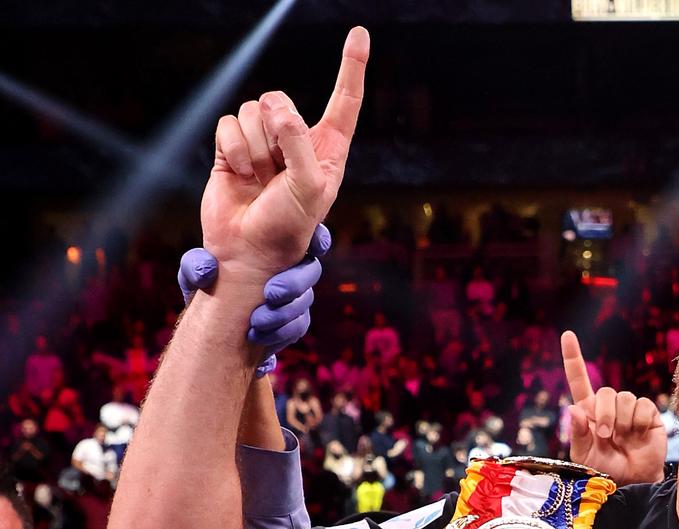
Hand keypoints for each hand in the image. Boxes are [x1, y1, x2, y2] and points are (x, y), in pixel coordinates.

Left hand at [179, 224, 331, 375]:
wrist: (209, 329)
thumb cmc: (205, 289)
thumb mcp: (193, 276)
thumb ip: (195, 266)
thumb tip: (207, 270)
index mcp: (274, 249)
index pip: (309, 237)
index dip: (319, 239)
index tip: (314, 247)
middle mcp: (290, 270)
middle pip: (310, 270)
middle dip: (295, 283)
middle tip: (271, 294)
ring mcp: (294, 299)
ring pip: (305, 302)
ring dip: (284, 313)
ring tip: (256, 324)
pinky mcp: (292, 324)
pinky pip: (297, 327)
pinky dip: (280, 334)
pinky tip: (258, 339)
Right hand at [200, 28, 366, 276]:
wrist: (248, 254)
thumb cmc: (288, 226)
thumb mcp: (309, 187)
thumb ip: (298, 141)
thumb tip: (276, 106)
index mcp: (328, 149)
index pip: (344, 100)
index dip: (352, 66)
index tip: (360, 33)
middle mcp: (297, 141)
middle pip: (280, 100)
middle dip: (275, 129)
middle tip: (277, 168)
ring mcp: (263, 144)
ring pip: (252, 110)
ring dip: (254, 147)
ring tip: (258, 178)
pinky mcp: (231, 148)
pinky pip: (227, 122)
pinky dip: (232, 148)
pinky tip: (238, 174)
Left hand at [561, 331, 664, 484]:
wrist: (633, 483)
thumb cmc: (606, 471)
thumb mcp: (584, 455)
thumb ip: (578, 434)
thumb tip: (573, 409)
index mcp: (588, 412)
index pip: (579, 380)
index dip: (573, 358)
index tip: (567, 335)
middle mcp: (609, 407)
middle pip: (605, 392)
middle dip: (604, 414)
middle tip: (605, 435)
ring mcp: (629, 410)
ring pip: (624, 398)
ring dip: (621, 420)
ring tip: (623, 438)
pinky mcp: (648, 415)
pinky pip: (642, 406)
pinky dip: (638, 421)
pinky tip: (638, 435)